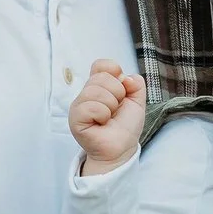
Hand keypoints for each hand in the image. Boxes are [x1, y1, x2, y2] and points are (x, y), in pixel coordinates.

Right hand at [69, 59, 146, 174]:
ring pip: (96, 91)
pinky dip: (103, 115)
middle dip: (118, 93)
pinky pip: (91, 106)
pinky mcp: (75, 119)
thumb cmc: (125, 126)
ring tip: (109, 117)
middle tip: (116, 109)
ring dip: (111, 106)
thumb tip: (126, 76)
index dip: (114, 71)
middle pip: (101, 77)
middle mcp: (86, 93)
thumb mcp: (137, 101)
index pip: (100, 65)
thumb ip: (136, 84)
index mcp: (99, 86)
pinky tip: (101, 123)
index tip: (122, 88)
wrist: (122, 148)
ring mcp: (78, 106)